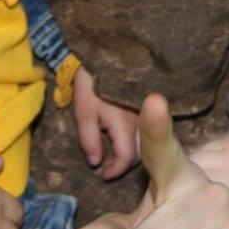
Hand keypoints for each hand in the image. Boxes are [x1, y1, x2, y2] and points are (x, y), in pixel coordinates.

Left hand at [72, 65, 139, 179]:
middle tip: (106, 166)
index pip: (127, 157)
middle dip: (122, 164)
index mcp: (125, 123)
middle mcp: (141, 120)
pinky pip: (144, 129)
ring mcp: (145, 112)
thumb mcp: (84, 110)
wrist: (106, 53)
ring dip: (129, 152)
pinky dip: (134, 139)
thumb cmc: (92, 82)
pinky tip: (121, 137)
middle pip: (139, 152)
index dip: (115, 170)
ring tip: (112, 153)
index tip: (102, 174)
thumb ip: (88, 139)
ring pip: (143, 141)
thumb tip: (95, 163)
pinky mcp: (145, 105)